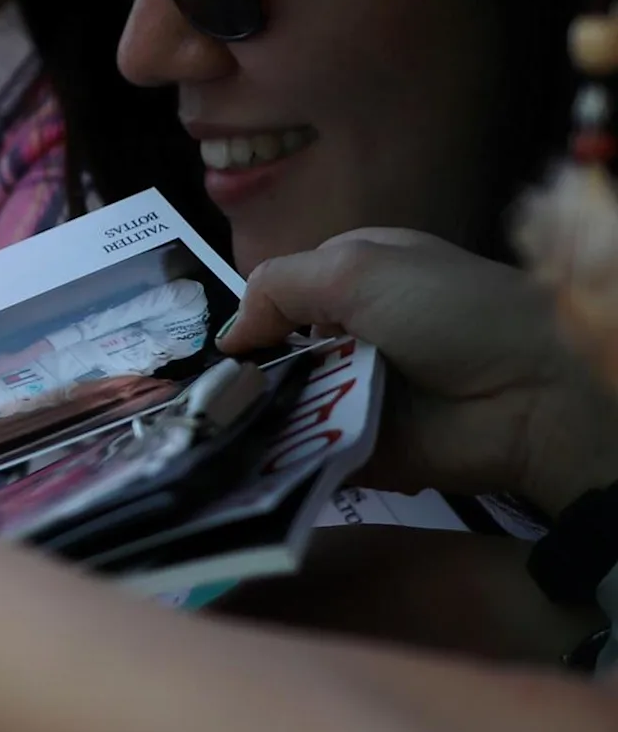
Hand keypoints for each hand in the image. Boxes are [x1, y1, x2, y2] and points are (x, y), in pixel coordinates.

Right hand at [222, 228, 617, 512]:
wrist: (531, 394)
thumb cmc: (445, 310)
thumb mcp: (354, 267)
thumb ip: (275, 288)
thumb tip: (228, 337)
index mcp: (353, 279)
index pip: (279, 295)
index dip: (247, 317)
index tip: (211, 347)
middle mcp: (353, 335)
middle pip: (275, 355)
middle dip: (240, 376)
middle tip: (199, 400)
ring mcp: (357, 396)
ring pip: (283, 407)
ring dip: (249, 421)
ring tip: (206, 435)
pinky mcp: (364, 450)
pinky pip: (307, 454)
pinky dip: (275, 460)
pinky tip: (233, 464)